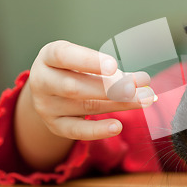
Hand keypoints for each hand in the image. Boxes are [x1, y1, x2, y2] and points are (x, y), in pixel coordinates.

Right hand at [26, 40, 155, 140]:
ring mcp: (46, 105)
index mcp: (49, 56)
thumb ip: (114, 71)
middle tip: (135, 87)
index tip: (114, 65)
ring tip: (144, 100)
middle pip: (74, 86)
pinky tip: (117, 126)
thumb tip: (144, 81)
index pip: (64, 56)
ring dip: (118, 103)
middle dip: (109, 88)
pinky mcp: (54, 125)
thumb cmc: (76, 70)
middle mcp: (42, 80)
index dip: (89, 61)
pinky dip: (97, 130)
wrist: (51, 91)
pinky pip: (76, 131)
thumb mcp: (89, 63)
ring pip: (83, 106)